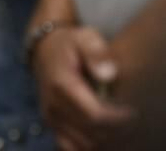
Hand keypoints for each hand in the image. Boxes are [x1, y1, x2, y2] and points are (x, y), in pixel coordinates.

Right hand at [32, 25, 132, 150]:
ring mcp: (50, 117)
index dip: (119, 118)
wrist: (44, 50)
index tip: (133, 111)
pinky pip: (71, 146)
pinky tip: (101, 131)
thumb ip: (96, 53)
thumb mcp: (85, 37)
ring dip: (105, 138)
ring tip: (117, 122)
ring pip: (84, 144)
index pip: (95, 115)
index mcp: (61, 84)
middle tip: (128, 117)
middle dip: (116, 130)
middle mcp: (52, 105)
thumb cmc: (71, 44)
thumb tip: (108, 74)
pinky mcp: (52, 125)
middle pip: (92, 133)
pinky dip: (89, 144)